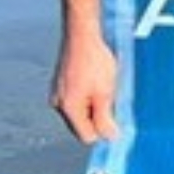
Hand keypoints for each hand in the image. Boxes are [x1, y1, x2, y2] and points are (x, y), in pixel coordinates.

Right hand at [51, 29, 119, 144]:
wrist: (81, 36)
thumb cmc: (93, 60)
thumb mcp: (105, 93)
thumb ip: (105, 118)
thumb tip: (110, 137)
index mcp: (68, 108)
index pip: (87, 136)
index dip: (103, 129)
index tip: (116, 120)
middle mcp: (58, 104)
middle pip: (82, 125)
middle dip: (97, 117)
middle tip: (109, 97)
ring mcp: (58, 94)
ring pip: (80, 112)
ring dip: (93, 105)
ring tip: (102, 86)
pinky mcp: (61, 85)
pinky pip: (76, 100)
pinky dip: (87, 95)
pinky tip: (95, 81)